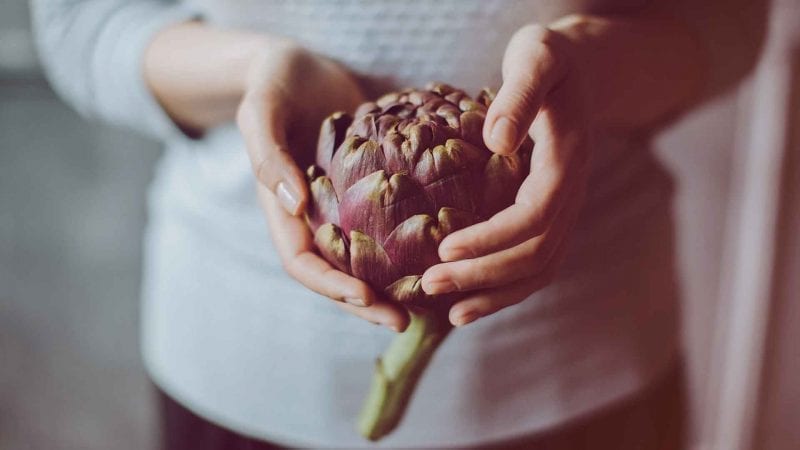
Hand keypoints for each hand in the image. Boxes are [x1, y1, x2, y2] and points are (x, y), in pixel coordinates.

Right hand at [238, 43, 409, 330]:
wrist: (302, 63)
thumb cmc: (276, 81)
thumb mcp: (262, 109)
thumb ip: (268, 154)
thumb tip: (296, 204)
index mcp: (283, 209)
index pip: (303, 264)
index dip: (331, 287)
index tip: (367, 299)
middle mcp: (314, 218)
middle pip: (337, 275)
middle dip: (367, 303)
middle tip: (406, 320)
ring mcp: (343, 210)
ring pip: (367, 261)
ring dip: (393, 285)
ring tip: (429, 300)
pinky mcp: (370, 194)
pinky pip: (389, 229)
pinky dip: (409, 245)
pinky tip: (442, 249)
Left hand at [421, 24, 590, 325]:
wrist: (580, 71)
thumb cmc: (550, 60)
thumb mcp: (536, 57)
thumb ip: (519, 95)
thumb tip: (497, 141)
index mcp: (566, 163)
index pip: (533, 218)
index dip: (492, 239)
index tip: (443, 249)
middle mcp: (571, 196)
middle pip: (535, 255)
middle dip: (484, 276)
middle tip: (429, 286)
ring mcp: (565, 210)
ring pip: (538, 270)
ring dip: (494, 294)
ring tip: (449, 313)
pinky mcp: (549, 216)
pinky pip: (534, 264)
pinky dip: (504, 287)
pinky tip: (469, 301)